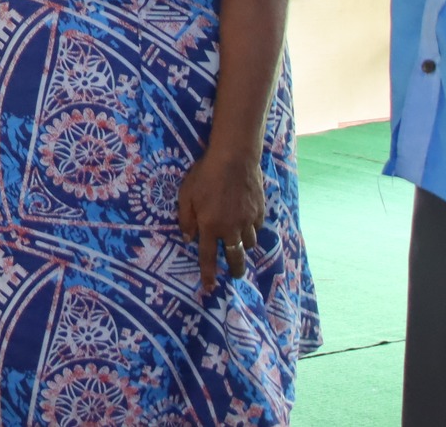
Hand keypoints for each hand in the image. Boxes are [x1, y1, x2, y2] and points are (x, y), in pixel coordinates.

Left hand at [178, 148, 265, 292]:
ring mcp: (247, 221)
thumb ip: (185, 219)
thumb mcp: (186, 194)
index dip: (208, 274)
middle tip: (236, 275)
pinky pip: (257, 227)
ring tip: (240, 244)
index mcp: (209, 226)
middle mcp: (230, 228)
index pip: (208, 257)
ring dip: (244, 246)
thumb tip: (188, 239)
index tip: (210, 288)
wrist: (234, 158)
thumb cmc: (205, 174)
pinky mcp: (260, 211)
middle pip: (235, 257)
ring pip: (249, 243)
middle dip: (236, 269)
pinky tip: (248, 222)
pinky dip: (252, 228)